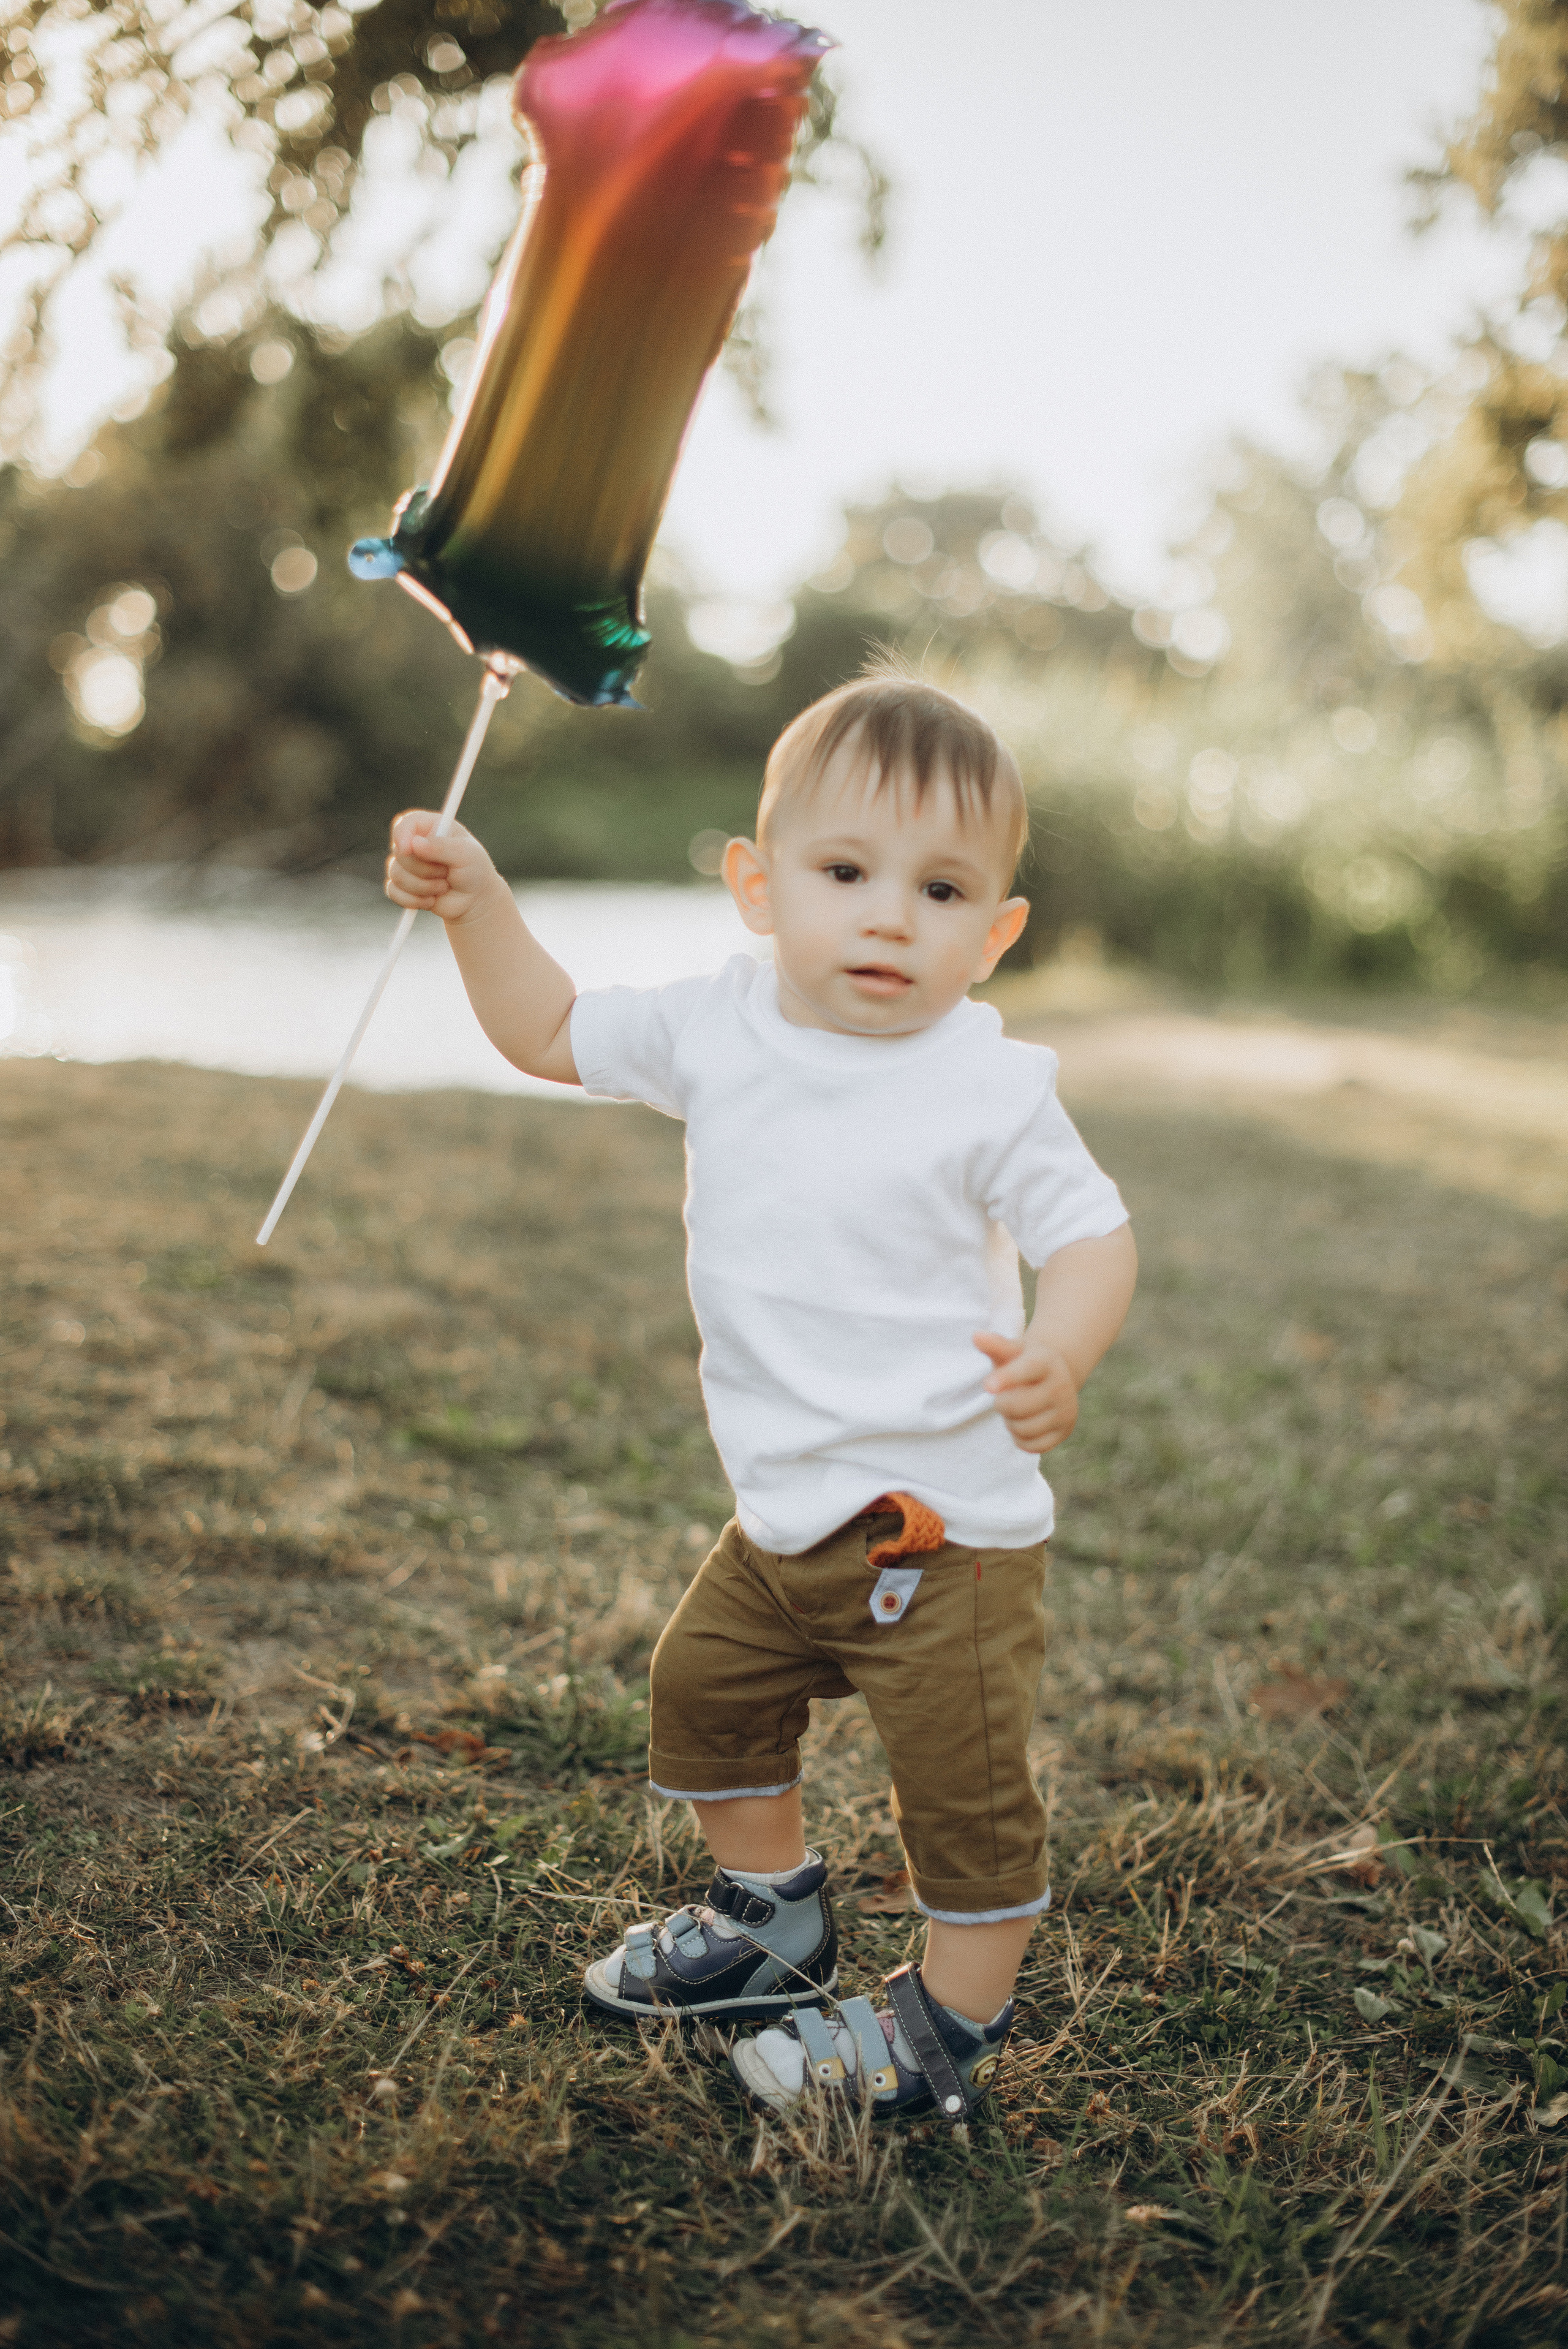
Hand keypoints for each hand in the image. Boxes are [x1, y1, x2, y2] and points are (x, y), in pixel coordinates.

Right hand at [385, 812, 505, 924]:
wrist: (475, 900)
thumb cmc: (474, 871)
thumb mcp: (466, 854)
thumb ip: (441, 847)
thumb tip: (414, 844)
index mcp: (431, 827)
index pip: (406, 824)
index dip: (402, 835)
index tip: (408, 849)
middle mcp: (416, 843)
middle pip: (399, 853)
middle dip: (424, 869)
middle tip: (446, 873)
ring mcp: (408, 865)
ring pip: (396, 874)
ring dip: (423, 887)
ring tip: (443, 886)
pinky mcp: (404, 886)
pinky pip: (393, 891)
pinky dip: (413, 900)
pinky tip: (431, 901)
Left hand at [973, 1329, 1079, 1454]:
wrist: (1055, 1377)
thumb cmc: (1023, 1362)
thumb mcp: (1012, 1350)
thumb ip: (995, 1345)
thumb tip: (976, 1336)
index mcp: (1046, 1362)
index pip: (1026, 1370)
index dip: (1006, 1378)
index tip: (987, 1386)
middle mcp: (1062, 1386)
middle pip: (1015, 1406)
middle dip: (1001, 1404)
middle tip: (1004, 1397)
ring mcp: (1066, 1411)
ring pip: (1022, 1428)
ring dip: (1010, 1422)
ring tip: (1015, 1409)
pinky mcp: (1065, 1432)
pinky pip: (1032, 1446)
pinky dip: (1020, 1438)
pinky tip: (1023, 1423)